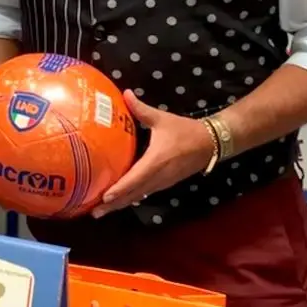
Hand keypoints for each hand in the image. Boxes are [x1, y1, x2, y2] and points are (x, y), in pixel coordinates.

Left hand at [91, 90, 214, 216]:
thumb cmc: (185, 130)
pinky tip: (119, 201)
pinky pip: (145, 193)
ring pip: (139, 196)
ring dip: (121, 204)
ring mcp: (163, 182)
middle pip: (133, 194)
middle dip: (114, 204)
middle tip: (94, 212)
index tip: (104, 197)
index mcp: (155, 161)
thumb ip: (140, 109)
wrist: (212, 143)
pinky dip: (131, 198)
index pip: (134, 178)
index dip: (119, 189)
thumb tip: (125, 93)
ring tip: (102, 211)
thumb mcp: (162, 119)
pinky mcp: (165, 183)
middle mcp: (158, 176)